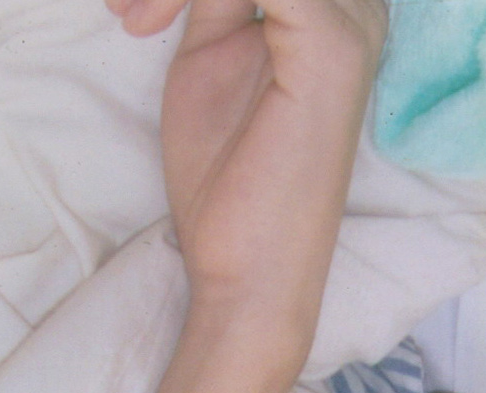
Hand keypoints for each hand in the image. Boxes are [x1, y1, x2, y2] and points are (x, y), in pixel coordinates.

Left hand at [113, 0, 385, 339]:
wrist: (247, 274)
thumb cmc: (230, 182)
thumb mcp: (213, 54)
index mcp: (334, 6)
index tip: (133, 10)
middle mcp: (357, 5)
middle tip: (128, 8)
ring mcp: (350, 20)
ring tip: (130, 14)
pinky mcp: (330, 42)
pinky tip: (147, 20)